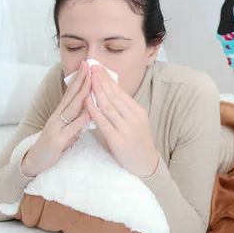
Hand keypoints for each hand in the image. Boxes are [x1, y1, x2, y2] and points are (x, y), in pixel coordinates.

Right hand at [21, 61, 91, 176]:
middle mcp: (58, 117)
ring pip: (72, 108)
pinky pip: (71, 128)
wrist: (35, 162)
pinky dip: (80, 120)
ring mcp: (56, 127)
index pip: (72, 93)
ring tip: (91, 82)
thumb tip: (89, 113)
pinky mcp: (57, 140)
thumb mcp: (66, 130)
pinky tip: (89, 112)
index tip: (89, 66)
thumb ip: (76, 121)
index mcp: (61, 114)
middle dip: (81, 80)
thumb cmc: (53, 146)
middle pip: (72, 95)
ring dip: (82, 94)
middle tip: (89, 65)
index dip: (80, 79)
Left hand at [86, 63, 158, 177]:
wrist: (146, 166)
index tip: (99, 68)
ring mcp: (126, 128)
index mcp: (138, 112)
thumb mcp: (136, 123)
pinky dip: (94, 110)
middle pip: (114, 95)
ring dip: (97, 90)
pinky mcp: (118, 140)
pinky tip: (87, 101)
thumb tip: (112, 94)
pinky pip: (103, 122)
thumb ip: (126, 110)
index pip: (121, 92)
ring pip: (108, 106)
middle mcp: (133, 118)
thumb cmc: (138, 144)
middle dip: (102, 80)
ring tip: (88, 78)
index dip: (108, 79)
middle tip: (92, 66)